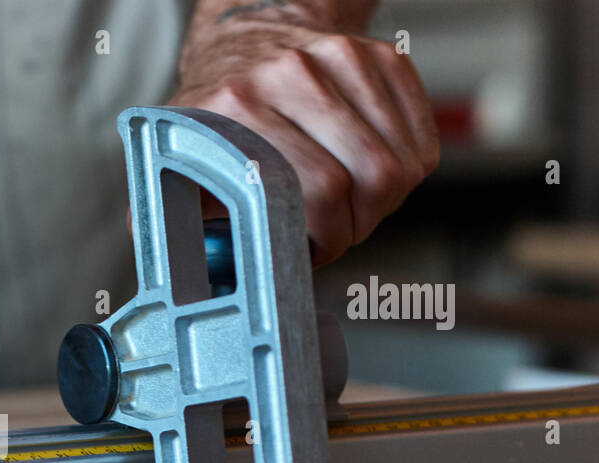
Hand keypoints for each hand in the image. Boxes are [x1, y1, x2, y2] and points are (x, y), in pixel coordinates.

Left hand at [171, 11, 438, 264]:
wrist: (243, 43)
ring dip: (382, 205)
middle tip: (335, 235)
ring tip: (348, 209)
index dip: (325, 236)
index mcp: (237, 106)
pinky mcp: (379, 57)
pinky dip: (405, 174)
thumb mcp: (181, 167)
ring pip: (401, 163)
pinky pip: (419, 140)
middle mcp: (289, 75)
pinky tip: (368, 178)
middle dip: (358, 226)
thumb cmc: (217, 119)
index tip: (312, 252)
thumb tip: (199, 284)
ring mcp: (340, 59)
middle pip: (370, 176)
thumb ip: (179, 224)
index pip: (317, 188)